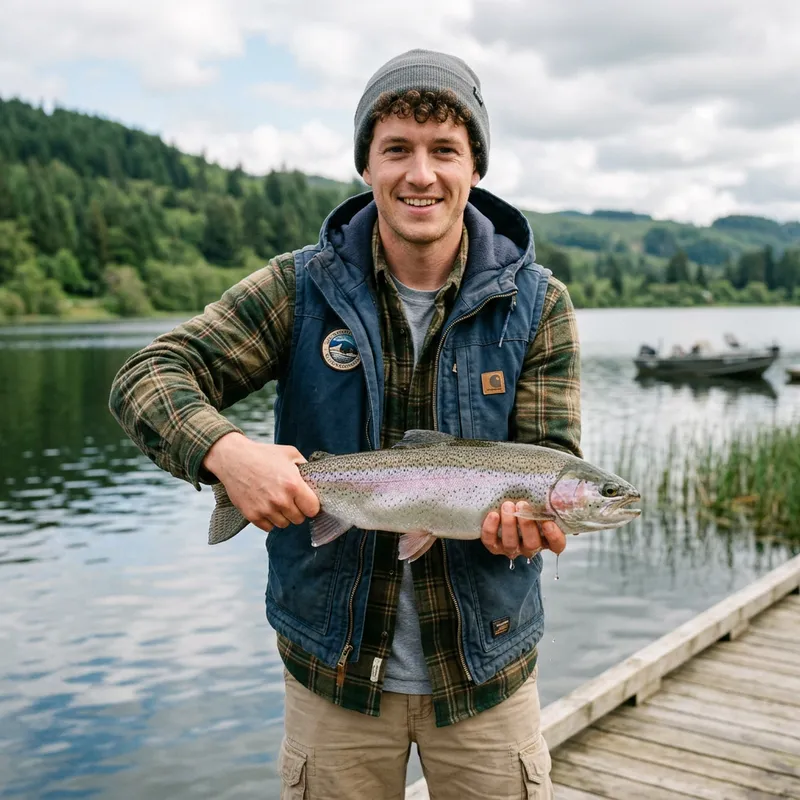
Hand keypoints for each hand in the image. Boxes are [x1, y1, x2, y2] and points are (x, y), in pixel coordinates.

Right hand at [203, 432, 319, 531]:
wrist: (233, 459)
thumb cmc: (263, 455)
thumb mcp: (290, 453)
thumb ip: (305, 467)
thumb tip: (315, 478)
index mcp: (293, 485)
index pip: (313, 510)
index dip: (311, 506)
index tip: (306, 501)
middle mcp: (281, 500)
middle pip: (299, 519)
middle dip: (297, 510)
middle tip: (290, 500)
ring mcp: (266, 509)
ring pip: (284, 524)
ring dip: (283, 516)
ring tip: (276, 502)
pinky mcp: (252, 515)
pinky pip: (268, 527)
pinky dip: (269, 520)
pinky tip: (266, 506)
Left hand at [481, 500, 566, 559]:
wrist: (504, 509)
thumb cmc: (528, 506)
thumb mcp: (541, 503)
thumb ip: (554, 503)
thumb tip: (563, 500)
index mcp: (546, 538)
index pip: (557, 545)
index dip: (554, 537)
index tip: (548, 522)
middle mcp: (529, 546)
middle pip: (532, 544)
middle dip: (527, 525)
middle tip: (522, 504)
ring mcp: (511, 548)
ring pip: (511, 544)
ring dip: (509, 524)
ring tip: (507, 505)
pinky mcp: (494, 546)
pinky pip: (491, 542)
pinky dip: (491, 529)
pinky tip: (493, 514)